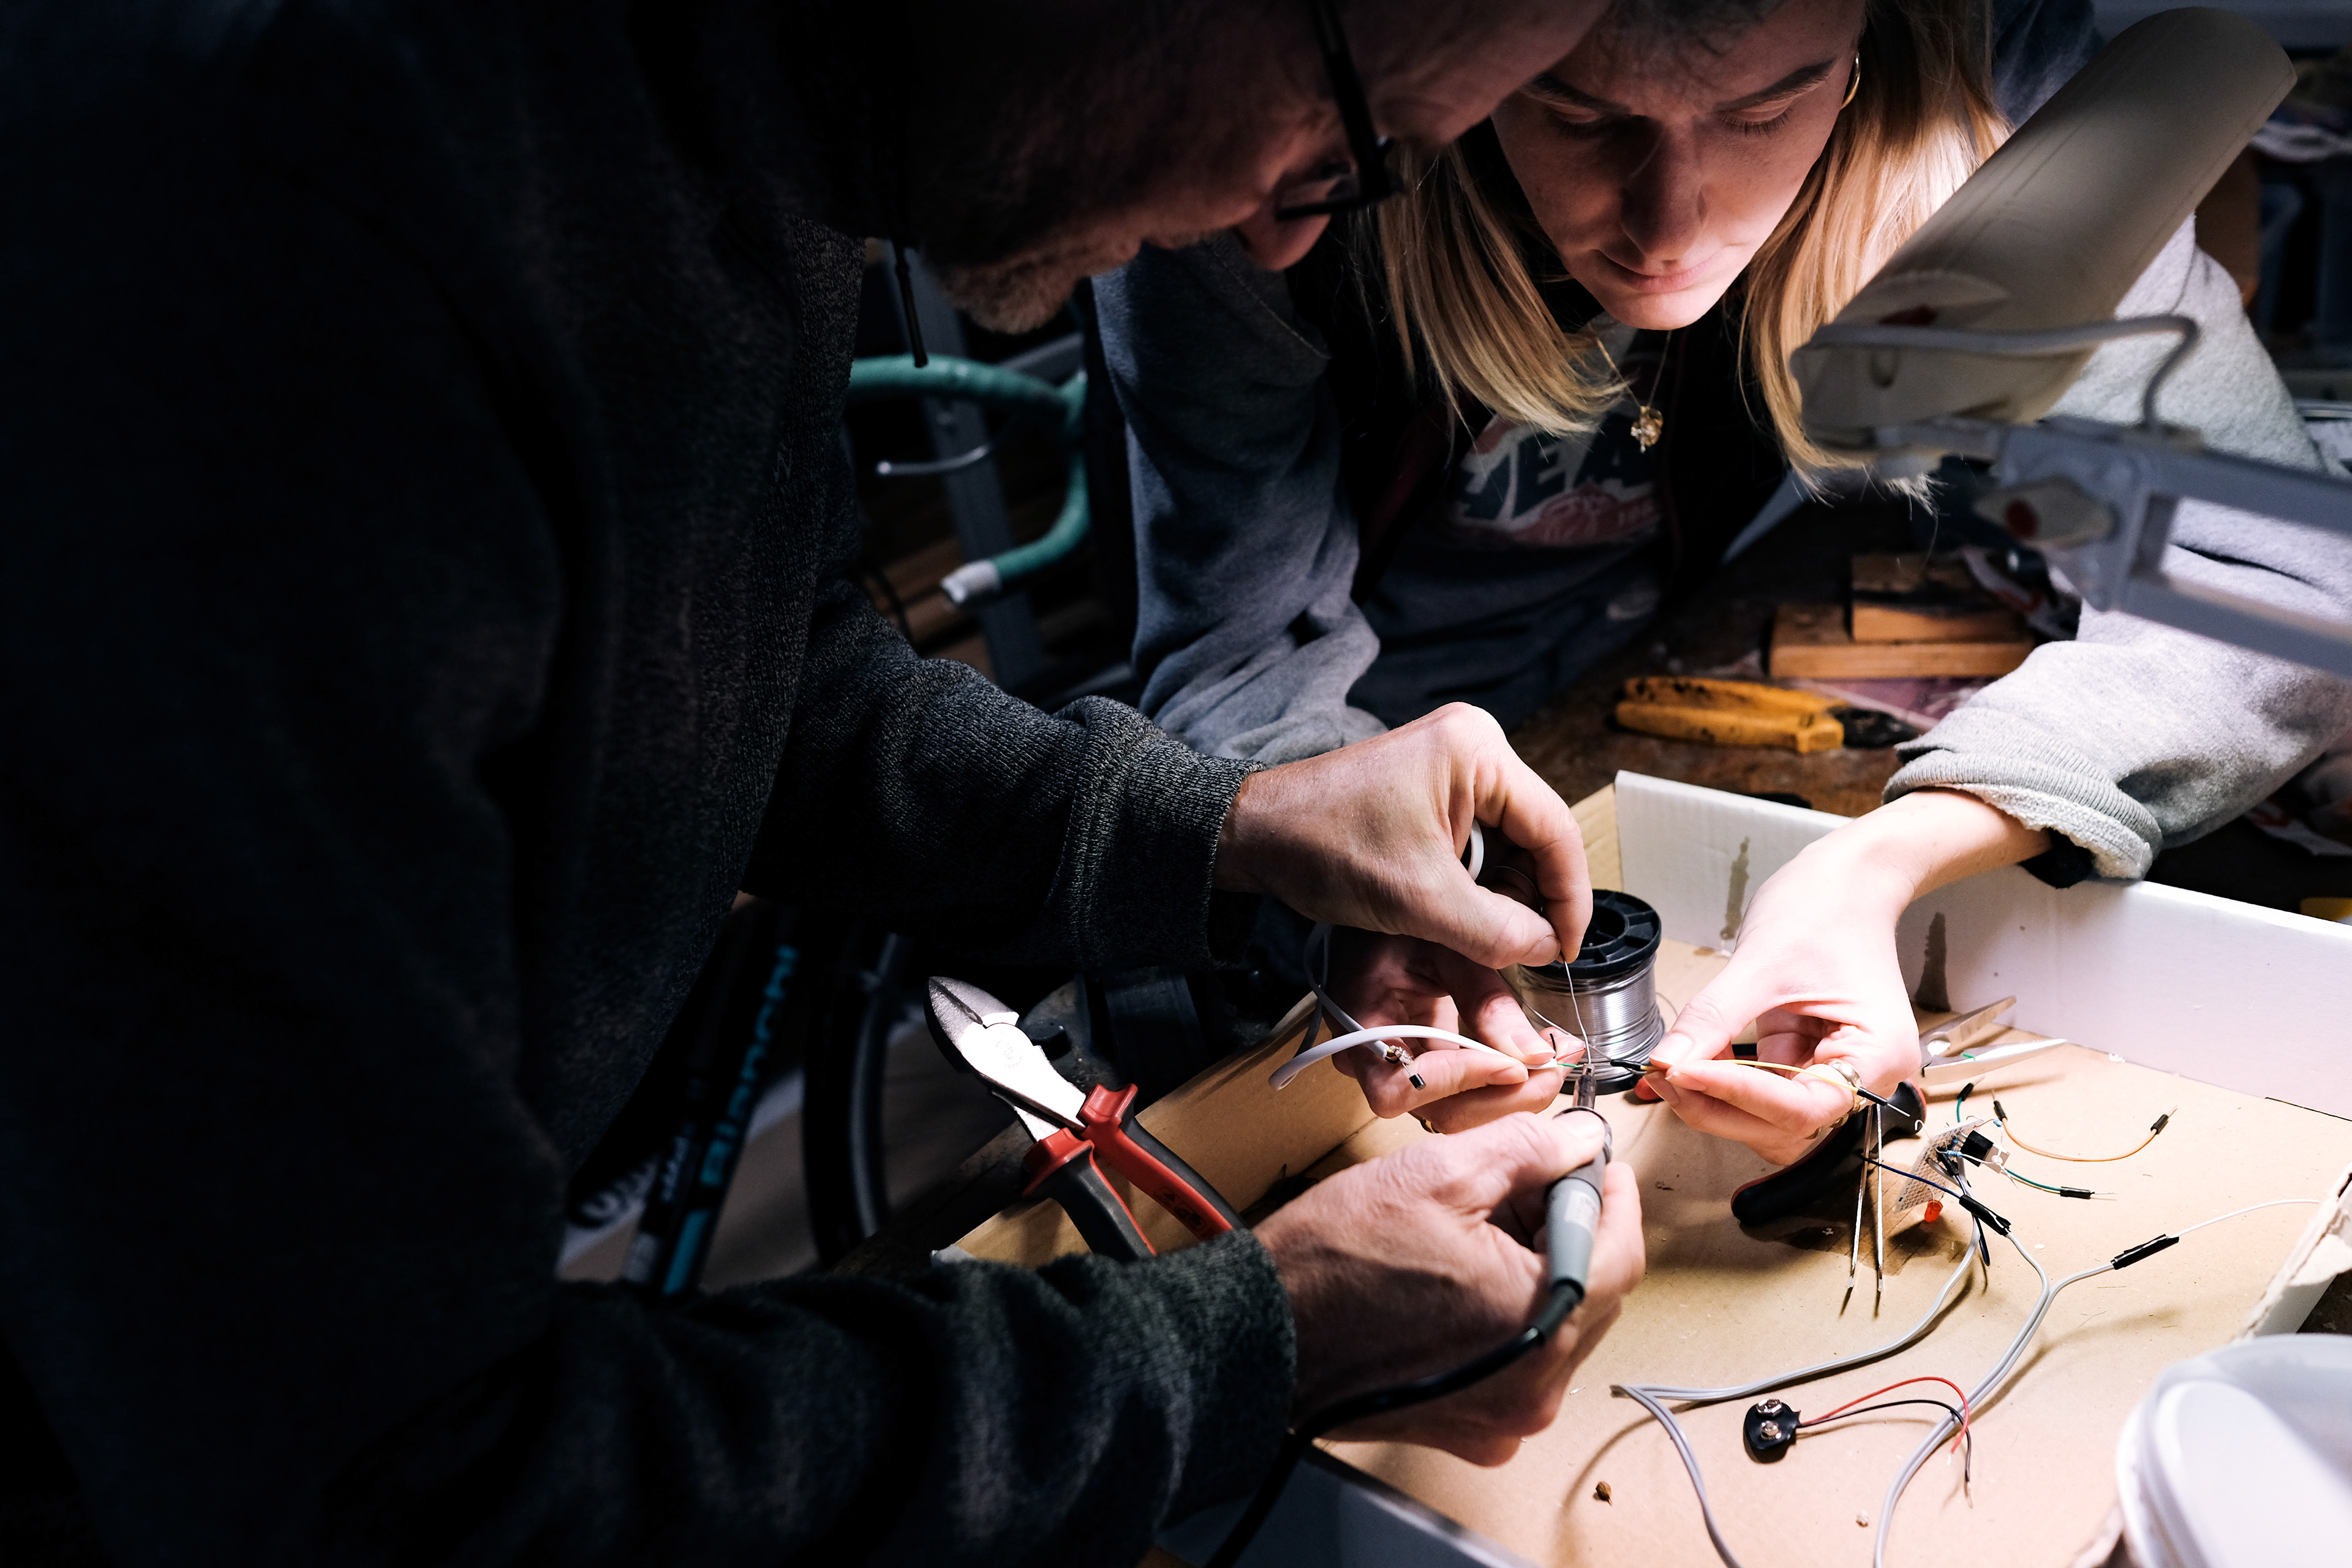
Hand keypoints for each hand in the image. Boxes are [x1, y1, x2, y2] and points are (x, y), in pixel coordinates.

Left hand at [1215, 704, 1589, 969]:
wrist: (1255, 833)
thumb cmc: (1324, 845)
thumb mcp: (1420, 899)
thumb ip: (1496, 930)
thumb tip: (1548, 948)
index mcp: (1479, 752)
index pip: (1556, 830)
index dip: (1570, 897)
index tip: (1567, 949)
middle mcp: (1474, 747)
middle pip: (1536, 836)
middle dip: (1534, 898)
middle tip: (1529, 952)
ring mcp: (1452, 766)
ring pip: (1510, 845)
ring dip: (1506, 897)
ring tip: (1491, 941)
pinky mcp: (1432, 789)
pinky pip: (1479, 842)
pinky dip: (1479, 885)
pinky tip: (1467, 919)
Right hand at [1260, 1111, 1643, 1462]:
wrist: (1259, 1336)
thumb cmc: (1334, 1262)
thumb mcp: (1438, 1174)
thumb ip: (1529, 1150)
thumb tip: (1582, 1142)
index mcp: (1540, 1321)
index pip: (1622, 1251)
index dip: (1609, 1192)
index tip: (1592, 1159)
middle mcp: (1536, 1386)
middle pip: (1592, 1291)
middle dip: (1566, 1226)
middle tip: (1524, 1178)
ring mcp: (1504, 1418)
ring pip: (1554, 1324)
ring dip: (1533, 1267)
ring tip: (1474, 1224)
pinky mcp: (1471, 1428)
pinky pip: (1518, 1361)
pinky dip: (1504, 1313)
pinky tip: (1456, 1277)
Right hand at [1325, 930, 1577, 1131]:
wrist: (1390, 911)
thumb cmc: (1403, 920)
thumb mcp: (1445, 947)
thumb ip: (1486, 1000)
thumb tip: (1536, 1056)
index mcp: (1359, 1027)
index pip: (1403, 1087)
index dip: (1461, 1082)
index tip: (1514, 1065)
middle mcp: (1371, 1062)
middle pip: (1438, 1112)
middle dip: (1504, 1097)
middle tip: (1556, 1066)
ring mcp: (1397, 1070)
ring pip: (1459, 1111)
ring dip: (1513, 1094)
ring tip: (1557, 1058)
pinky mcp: (1425, 1069)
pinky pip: (1467, 1093)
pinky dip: (1507, 1081)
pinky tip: (1540, 1057)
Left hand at [1646, 790, 2047, 1163]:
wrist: (1845, 880)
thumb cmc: (1827, 909)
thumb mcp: (1763, 963)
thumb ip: (1714, 1018)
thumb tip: (1668, 1059)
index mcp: (1878, 1054)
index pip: (1806, 1106)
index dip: (1741, 1096)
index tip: (1685, 1071)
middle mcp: (1863, 1073)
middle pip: (1785, 1124)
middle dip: (1721, 1107)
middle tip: (1666, 1074)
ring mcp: (1830, 1066)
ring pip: (1768, 1117)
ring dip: (1715, 1103)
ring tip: (1669, 1068)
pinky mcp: (1801, 1056)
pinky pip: (1758, 1089)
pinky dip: (1719, 1083)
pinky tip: (1684, 1063)